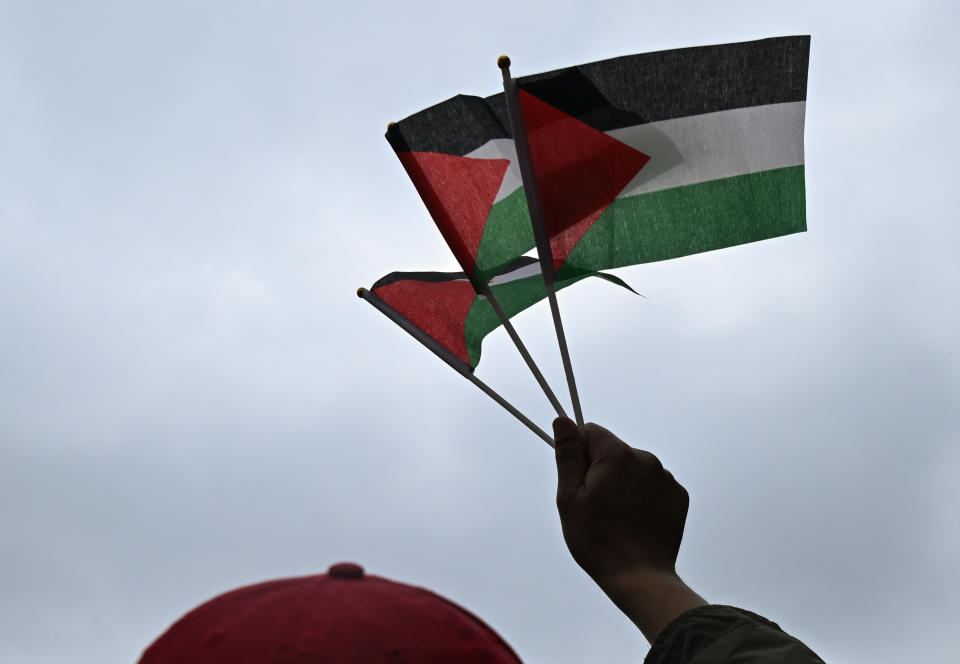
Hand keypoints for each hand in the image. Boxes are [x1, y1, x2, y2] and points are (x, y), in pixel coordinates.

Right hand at [553, 417, 705, 641]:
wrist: (639, 577)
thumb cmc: (597, 540)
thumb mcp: (570, 497)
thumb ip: (568, 455)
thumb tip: (563, 420)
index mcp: (617, 454)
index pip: (591, 432)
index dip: (579, 453)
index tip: (578, 480)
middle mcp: (645, 458)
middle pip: (614, 451)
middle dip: (602, 469)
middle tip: (595, 505)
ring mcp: (665, 477)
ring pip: (634, 468)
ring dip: (624, 483)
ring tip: (617, 517)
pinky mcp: (678, 495)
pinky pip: (653, 484)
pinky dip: (643, 496)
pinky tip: (635, 521)